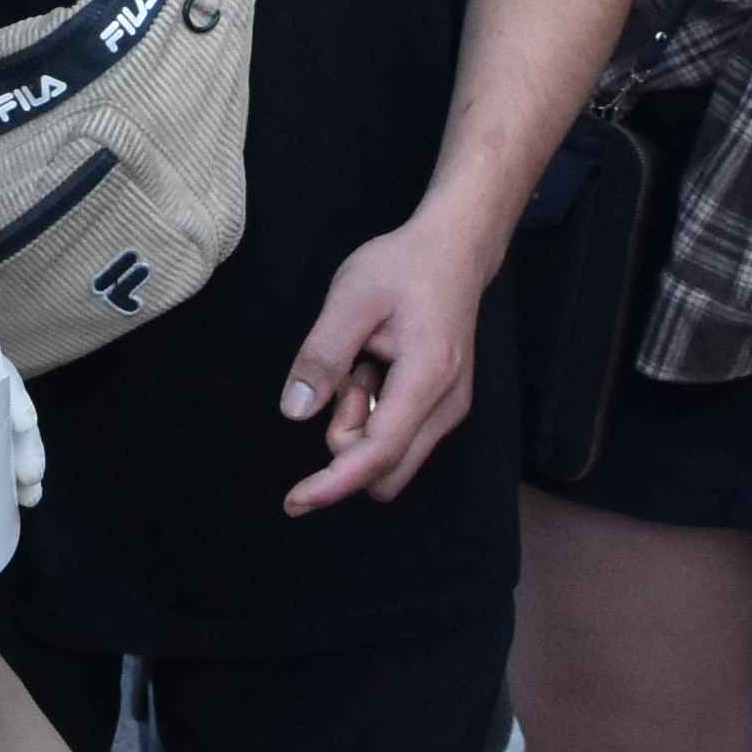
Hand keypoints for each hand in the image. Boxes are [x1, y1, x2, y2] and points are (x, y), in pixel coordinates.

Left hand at [276, 212, 487, 516]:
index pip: (379, 453)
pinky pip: (398, 438)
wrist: (455, 249)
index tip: (295, 501)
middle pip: (386, 471)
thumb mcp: (350, 297)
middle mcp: (448, 406)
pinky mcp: (444, 408)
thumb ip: (322, 356)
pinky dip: (373, 416)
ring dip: (360, 425)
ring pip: (391, 458)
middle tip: (347, 377)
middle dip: (348, 441)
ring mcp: (450, 410)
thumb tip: (295, 411)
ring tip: (363, 364)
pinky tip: (376, 369)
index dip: (335, 483)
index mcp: (428, 377)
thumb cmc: (403, 266)